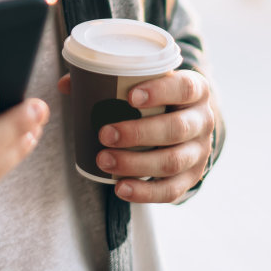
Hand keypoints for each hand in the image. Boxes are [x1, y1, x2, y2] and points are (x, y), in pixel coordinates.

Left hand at [60, 69, 222, 202]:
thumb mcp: (146, 82)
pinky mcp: (192, 178)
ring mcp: (200, 152)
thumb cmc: (159, 99)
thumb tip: (66, 85)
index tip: (129, 96)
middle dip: (139, 133)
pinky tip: (120, 188)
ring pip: (173, 161)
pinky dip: (144, 192)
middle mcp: (204, 121)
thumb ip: (108, 79)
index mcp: (196, 90)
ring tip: (104, 160)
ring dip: (136, 163)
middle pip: (177, 128)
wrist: (187, 123)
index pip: (185, 88)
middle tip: (104, 133)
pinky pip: (171, 190)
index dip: (161, 91)